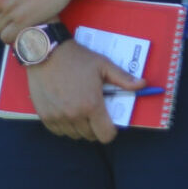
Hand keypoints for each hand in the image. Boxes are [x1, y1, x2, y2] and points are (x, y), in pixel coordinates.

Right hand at [28, 41, 142, 144]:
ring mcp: (58, 117)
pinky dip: (64, 126)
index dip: (110, 131)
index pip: (105, 135)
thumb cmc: (76, 58)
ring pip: (74, 135)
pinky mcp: (44, 115)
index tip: (109, 123)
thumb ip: (123, 78)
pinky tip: (65, 113)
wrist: (45, 52)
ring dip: (79, 128)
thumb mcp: (103, 65)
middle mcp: (74, 115)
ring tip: (79, 112)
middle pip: (90, 136)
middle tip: (94, 114)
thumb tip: (143, 84)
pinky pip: (58, 131)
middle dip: (95, 128)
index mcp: (92, 105)